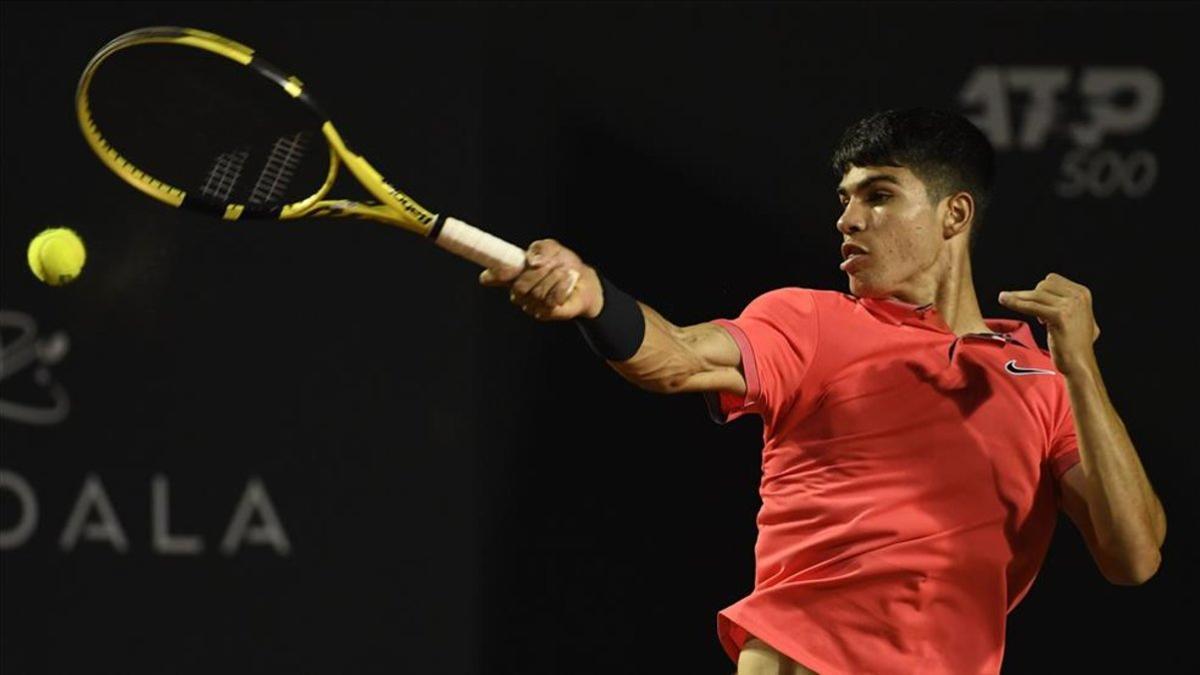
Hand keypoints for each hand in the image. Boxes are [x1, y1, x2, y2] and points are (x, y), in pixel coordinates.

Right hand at [479, 239, 604, 320]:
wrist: (585, 281)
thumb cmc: (563, 265)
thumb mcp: (552, 248)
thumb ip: (540, 248)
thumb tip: (533, 261)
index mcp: (515, 274)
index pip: (495, 277)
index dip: (492, 276)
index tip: (488, 275)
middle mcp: (519, 293)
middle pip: (520, 287)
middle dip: (538, 274)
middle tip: (552, 265)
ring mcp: (531, 305)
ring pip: (537, 293)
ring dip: (554, 278)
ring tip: (564, 272)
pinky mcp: (546, 314)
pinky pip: (551, 300)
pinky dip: (562, 287)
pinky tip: (568, 281)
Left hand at [998, 273, 1100, 375]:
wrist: (1079, 363)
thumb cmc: (1074, 343)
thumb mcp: (1078, 317)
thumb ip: (1068, 303)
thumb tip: (1049, 290)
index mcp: (1082, 292)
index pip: (1052, 280)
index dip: (1042, 292)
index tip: (1039, 308)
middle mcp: (1078, 296)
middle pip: (1042, 286)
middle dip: (1032, 297)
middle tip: (1034, 315)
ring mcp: (1070, 306)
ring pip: (1035, 295)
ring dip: (1018, 297)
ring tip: (1003, 299)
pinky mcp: (1059, 316)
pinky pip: (1031, 306)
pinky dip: (1016, 303)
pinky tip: (1004, 300)